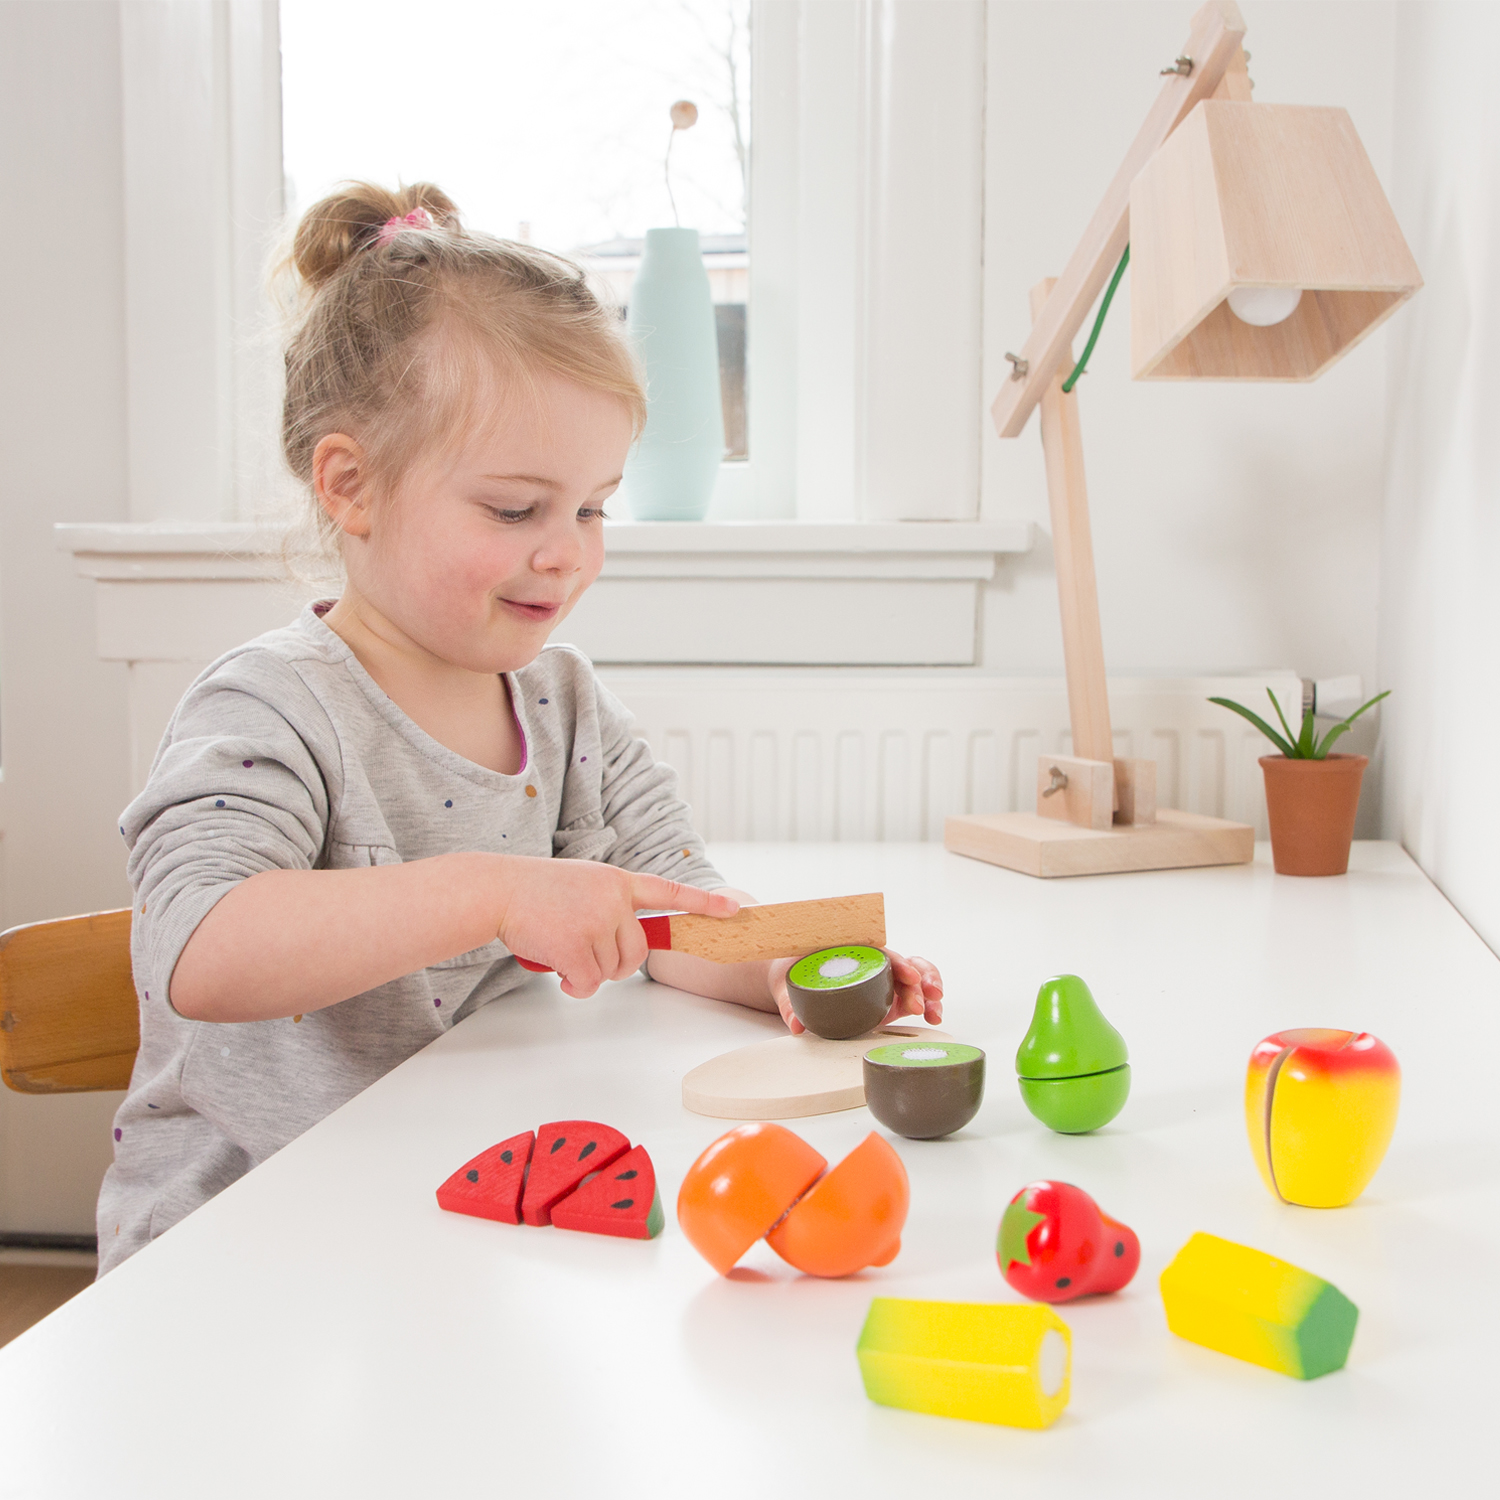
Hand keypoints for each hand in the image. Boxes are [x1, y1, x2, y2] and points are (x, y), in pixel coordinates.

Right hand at [492, 858, 738, 998]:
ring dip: (588, 972)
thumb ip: (608, 907)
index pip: (669, 892)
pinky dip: (572, 985)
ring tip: (560, 949)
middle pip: (637, 952)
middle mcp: (614, 899)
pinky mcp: (577, 946)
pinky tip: (555, 967)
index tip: (735, 911)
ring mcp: (597, 922)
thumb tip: (618, 949)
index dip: (703, 903)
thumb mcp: (581, 885)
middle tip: (583, 954)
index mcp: (617, 881)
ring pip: (613, 971)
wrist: (495, 891)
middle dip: (614, 963)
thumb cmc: (532, 892)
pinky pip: (588, 983)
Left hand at [768, 949, 943, 1034]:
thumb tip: (796, 1026)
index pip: (881, 953)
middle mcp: (871, 964)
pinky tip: (933, 1017)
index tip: (908, 975)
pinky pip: (913, 994)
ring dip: (930, 992)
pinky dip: (927, 1003)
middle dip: (922, 980)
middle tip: (925, 1002)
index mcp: (851, 952)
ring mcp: (882, 980)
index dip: (898, 962)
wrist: (790, 978)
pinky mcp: (888, 996)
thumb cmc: (790, 972)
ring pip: (915, 978)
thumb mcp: (787, 987)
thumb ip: (791, 1006)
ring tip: (935, 1013)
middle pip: (905, 964)